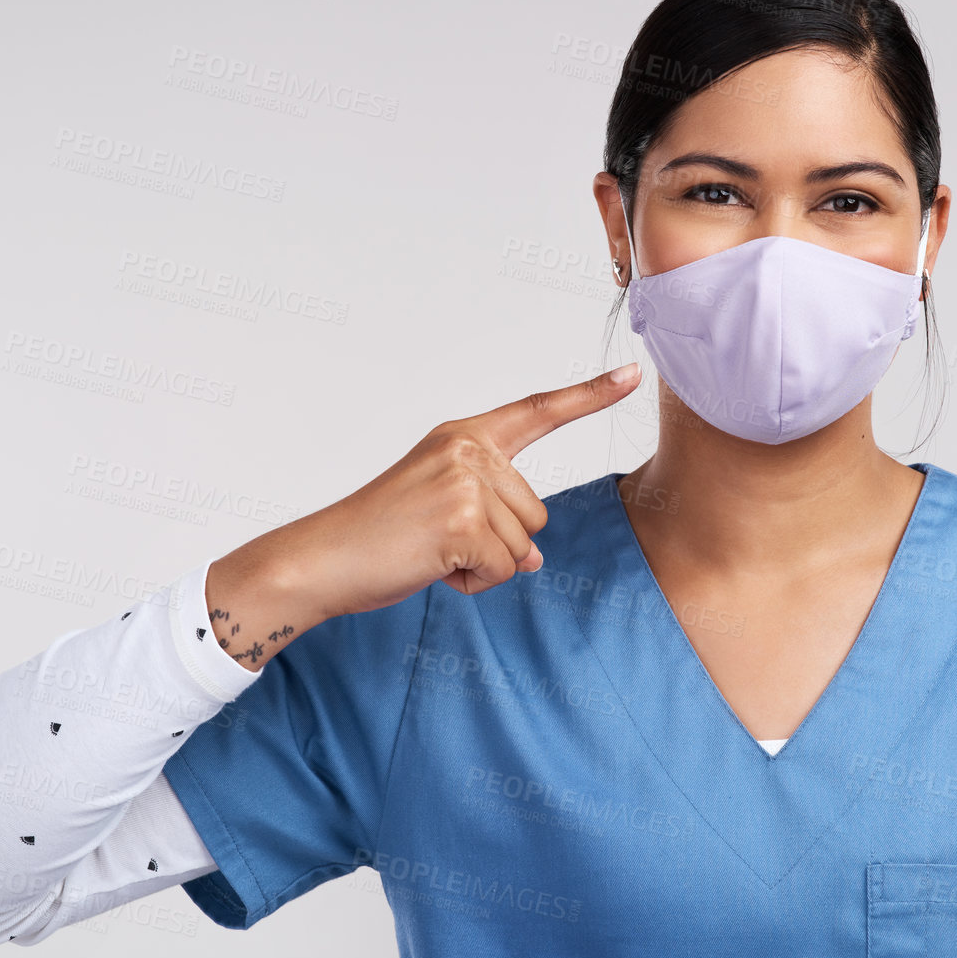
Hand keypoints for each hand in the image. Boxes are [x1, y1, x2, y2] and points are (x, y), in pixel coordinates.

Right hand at [277, 362, 641, 619]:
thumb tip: (533, 557)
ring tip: (430, 551)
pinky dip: (472, 583)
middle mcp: (468, 450)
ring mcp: (466, 483)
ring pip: (522, 545)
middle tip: (436, 540)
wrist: (323, 558)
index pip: (538, 411)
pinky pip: (502, 570)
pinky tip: (431, 567)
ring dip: (483, 565)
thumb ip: (494, 517)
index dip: (590, 394)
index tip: (633, 374)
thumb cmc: (379, 536)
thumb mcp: (443, 510)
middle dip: (498, 543)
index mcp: (463, 436)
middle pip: (536, 513)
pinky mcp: (463, 521)